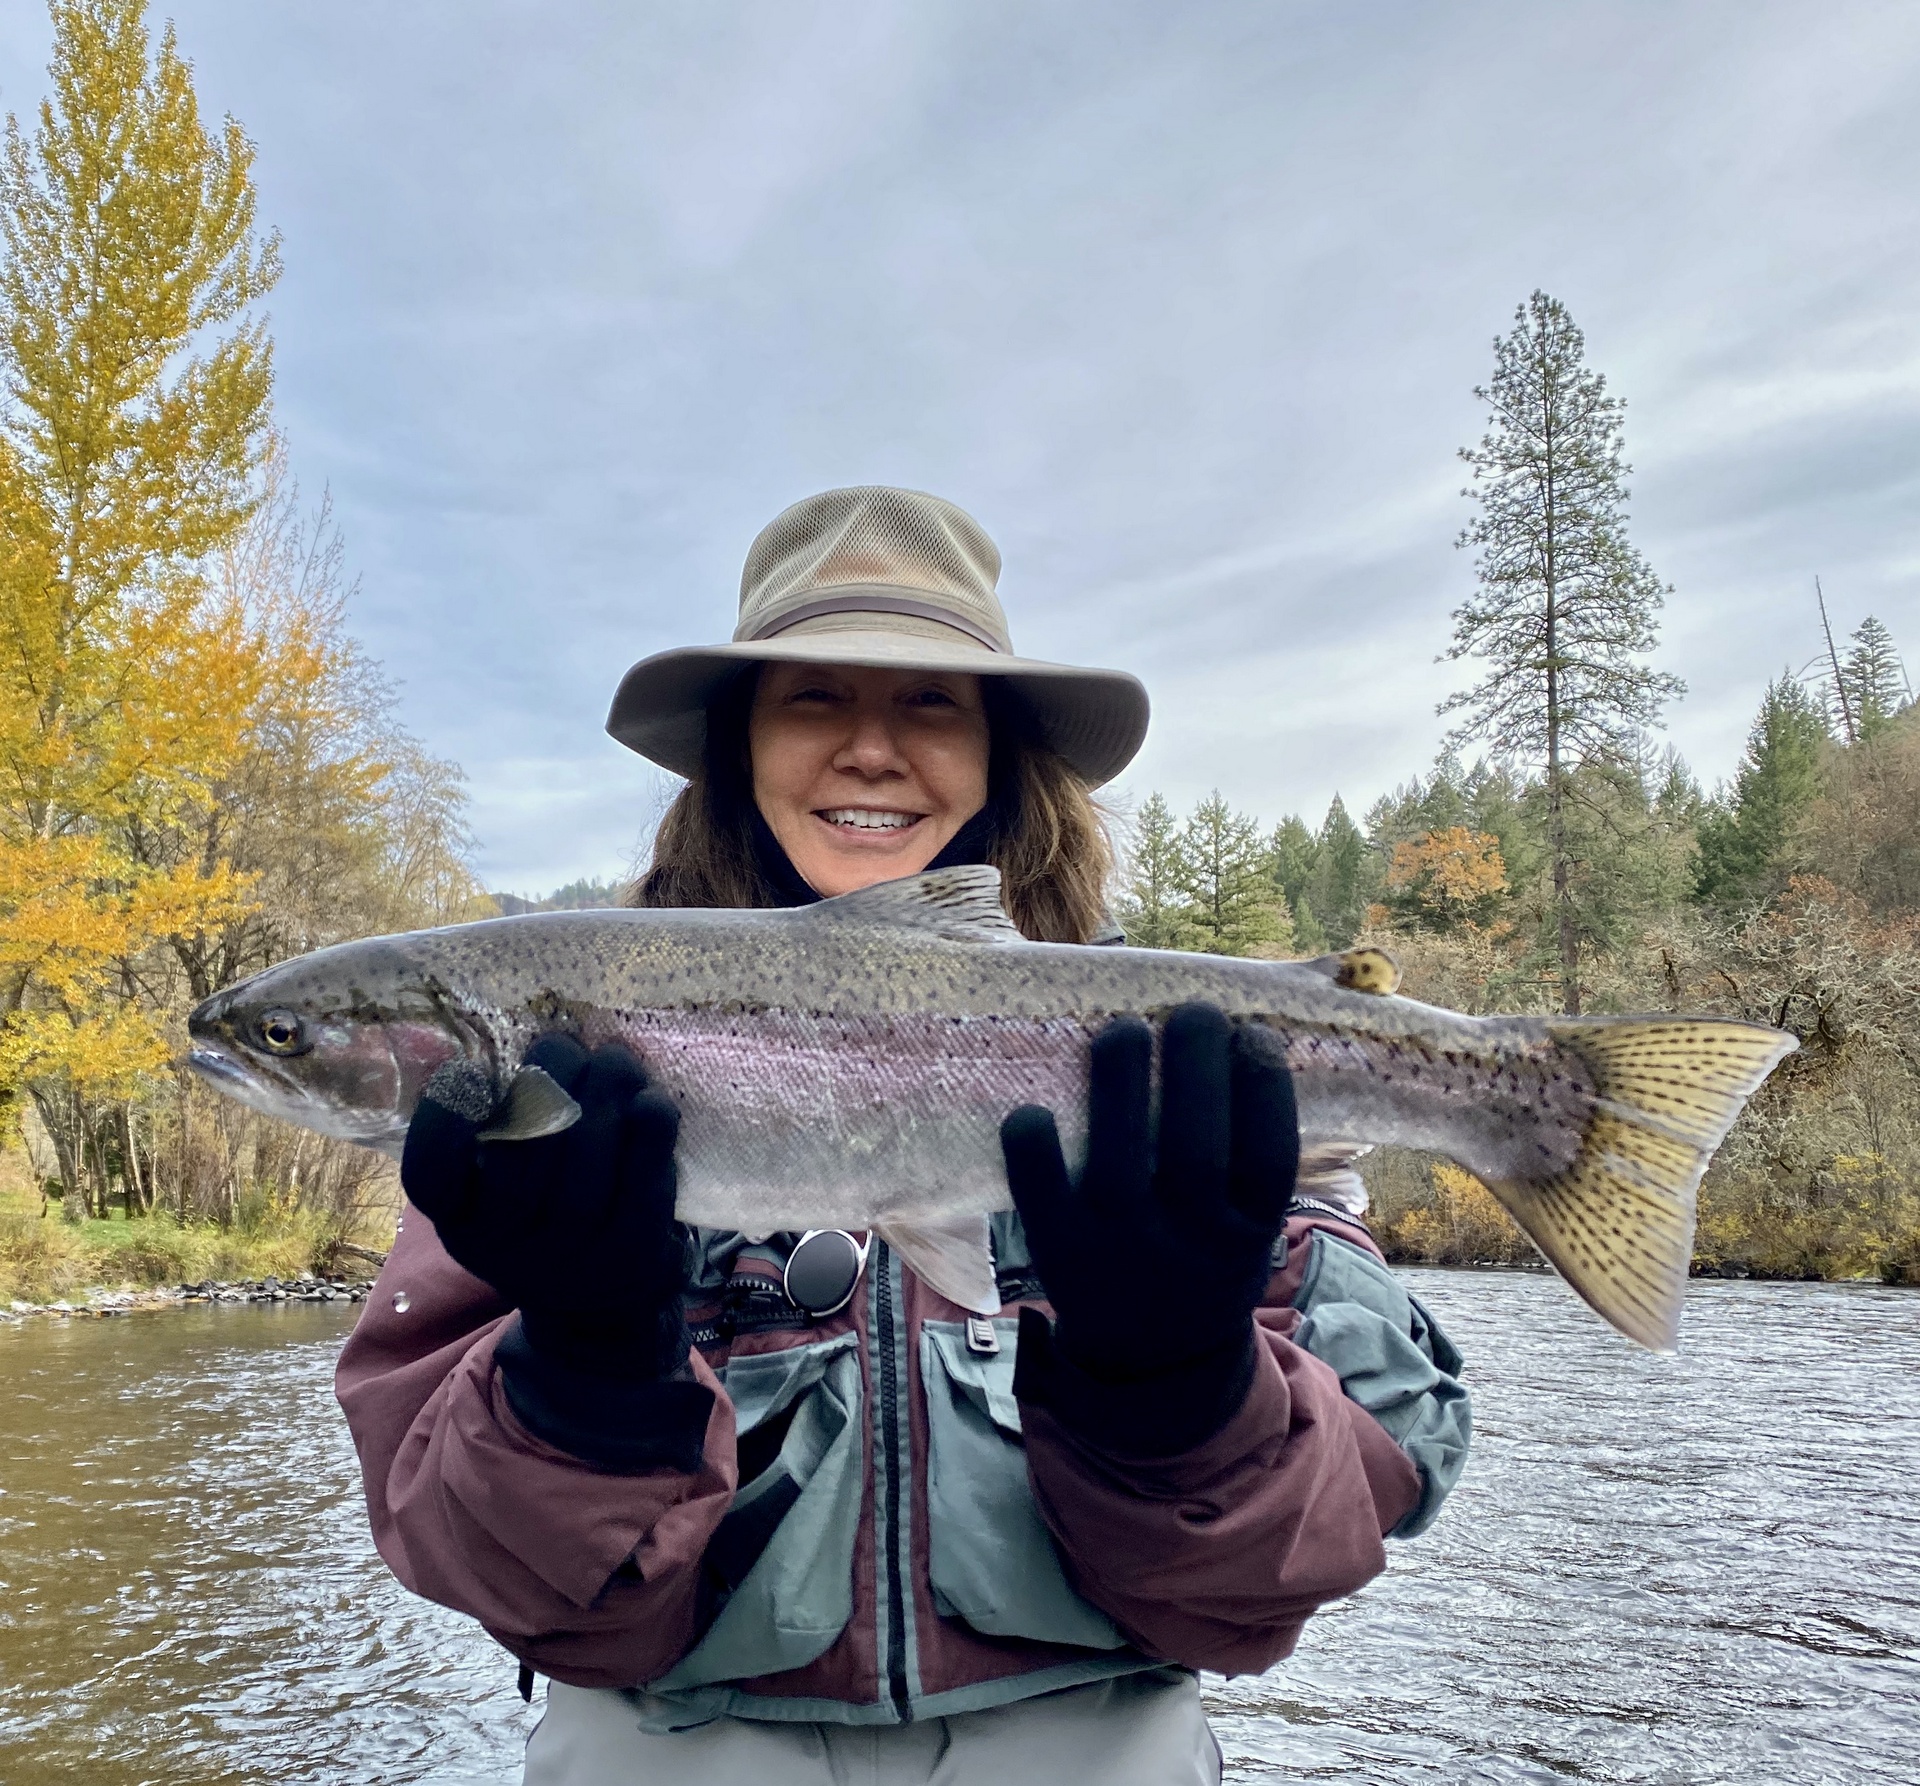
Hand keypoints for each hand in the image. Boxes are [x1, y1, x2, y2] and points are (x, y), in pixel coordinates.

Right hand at [401, 1035, 687, 1382]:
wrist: (596, 1303)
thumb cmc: (540, 1216)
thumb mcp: (495, 1191)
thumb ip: (495, 1130)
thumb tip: (516, 1042)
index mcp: (461, 1221)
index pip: (430, 1176)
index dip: (444, 1118)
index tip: (470, 1069)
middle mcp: (505, 1246)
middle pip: (522, 1153)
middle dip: (547, 1079)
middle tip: (563, 1043)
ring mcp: (570, 1255)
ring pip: (586, 1163)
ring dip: (604, 1093)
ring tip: (614, 1059)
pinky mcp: (630, 1252)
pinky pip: (643, 1183)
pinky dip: (650, 1133)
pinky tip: (650, 1101)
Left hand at [1000, 1003, 1298, 1447]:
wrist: (1151, 1361)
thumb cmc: (1205, 1257)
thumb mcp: (1251, 1225)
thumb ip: (1251, 1154)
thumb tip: (1243, 1037)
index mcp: (1248, 1235)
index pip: (1268, 1157)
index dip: (1264, 1087)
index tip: (1252, 1034)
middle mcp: (1188, 1245)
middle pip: (1196, 1149)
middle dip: (1194, 1063)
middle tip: (1191, 1012)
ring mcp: (1120, 1250)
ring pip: (1118, 1159)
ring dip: (1120, 1079)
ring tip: (1124, 1028)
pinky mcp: (1058, 1251)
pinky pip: (1038, 1190)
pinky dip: (1033, 1143)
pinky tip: (1040, 1105)